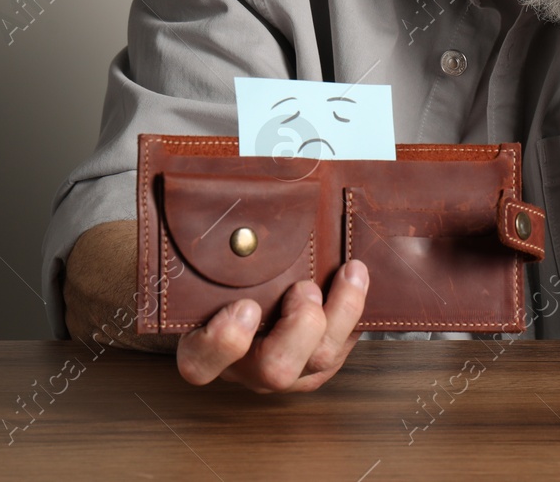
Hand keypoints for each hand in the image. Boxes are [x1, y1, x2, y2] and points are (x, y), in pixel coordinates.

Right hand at [174, 259, 368, 392]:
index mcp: (204, 346)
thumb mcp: (208, 260)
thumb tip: (225, 190)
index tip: (246, 306)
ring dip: (342, 312)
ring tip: (350, 272)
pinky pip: (346, 346)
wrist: (242, 292)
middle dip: (300, 326)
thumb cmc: (222, 276)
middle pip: (275, 369)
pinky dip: (357, 311)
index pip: (201, 363)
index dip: (225, 341)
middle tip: (305, 287)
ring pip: (320, 360)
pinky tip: (358, 277)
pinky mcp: (320, 363)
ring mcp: (287, 369)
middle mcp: (246, 366)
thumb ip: (216, 241)